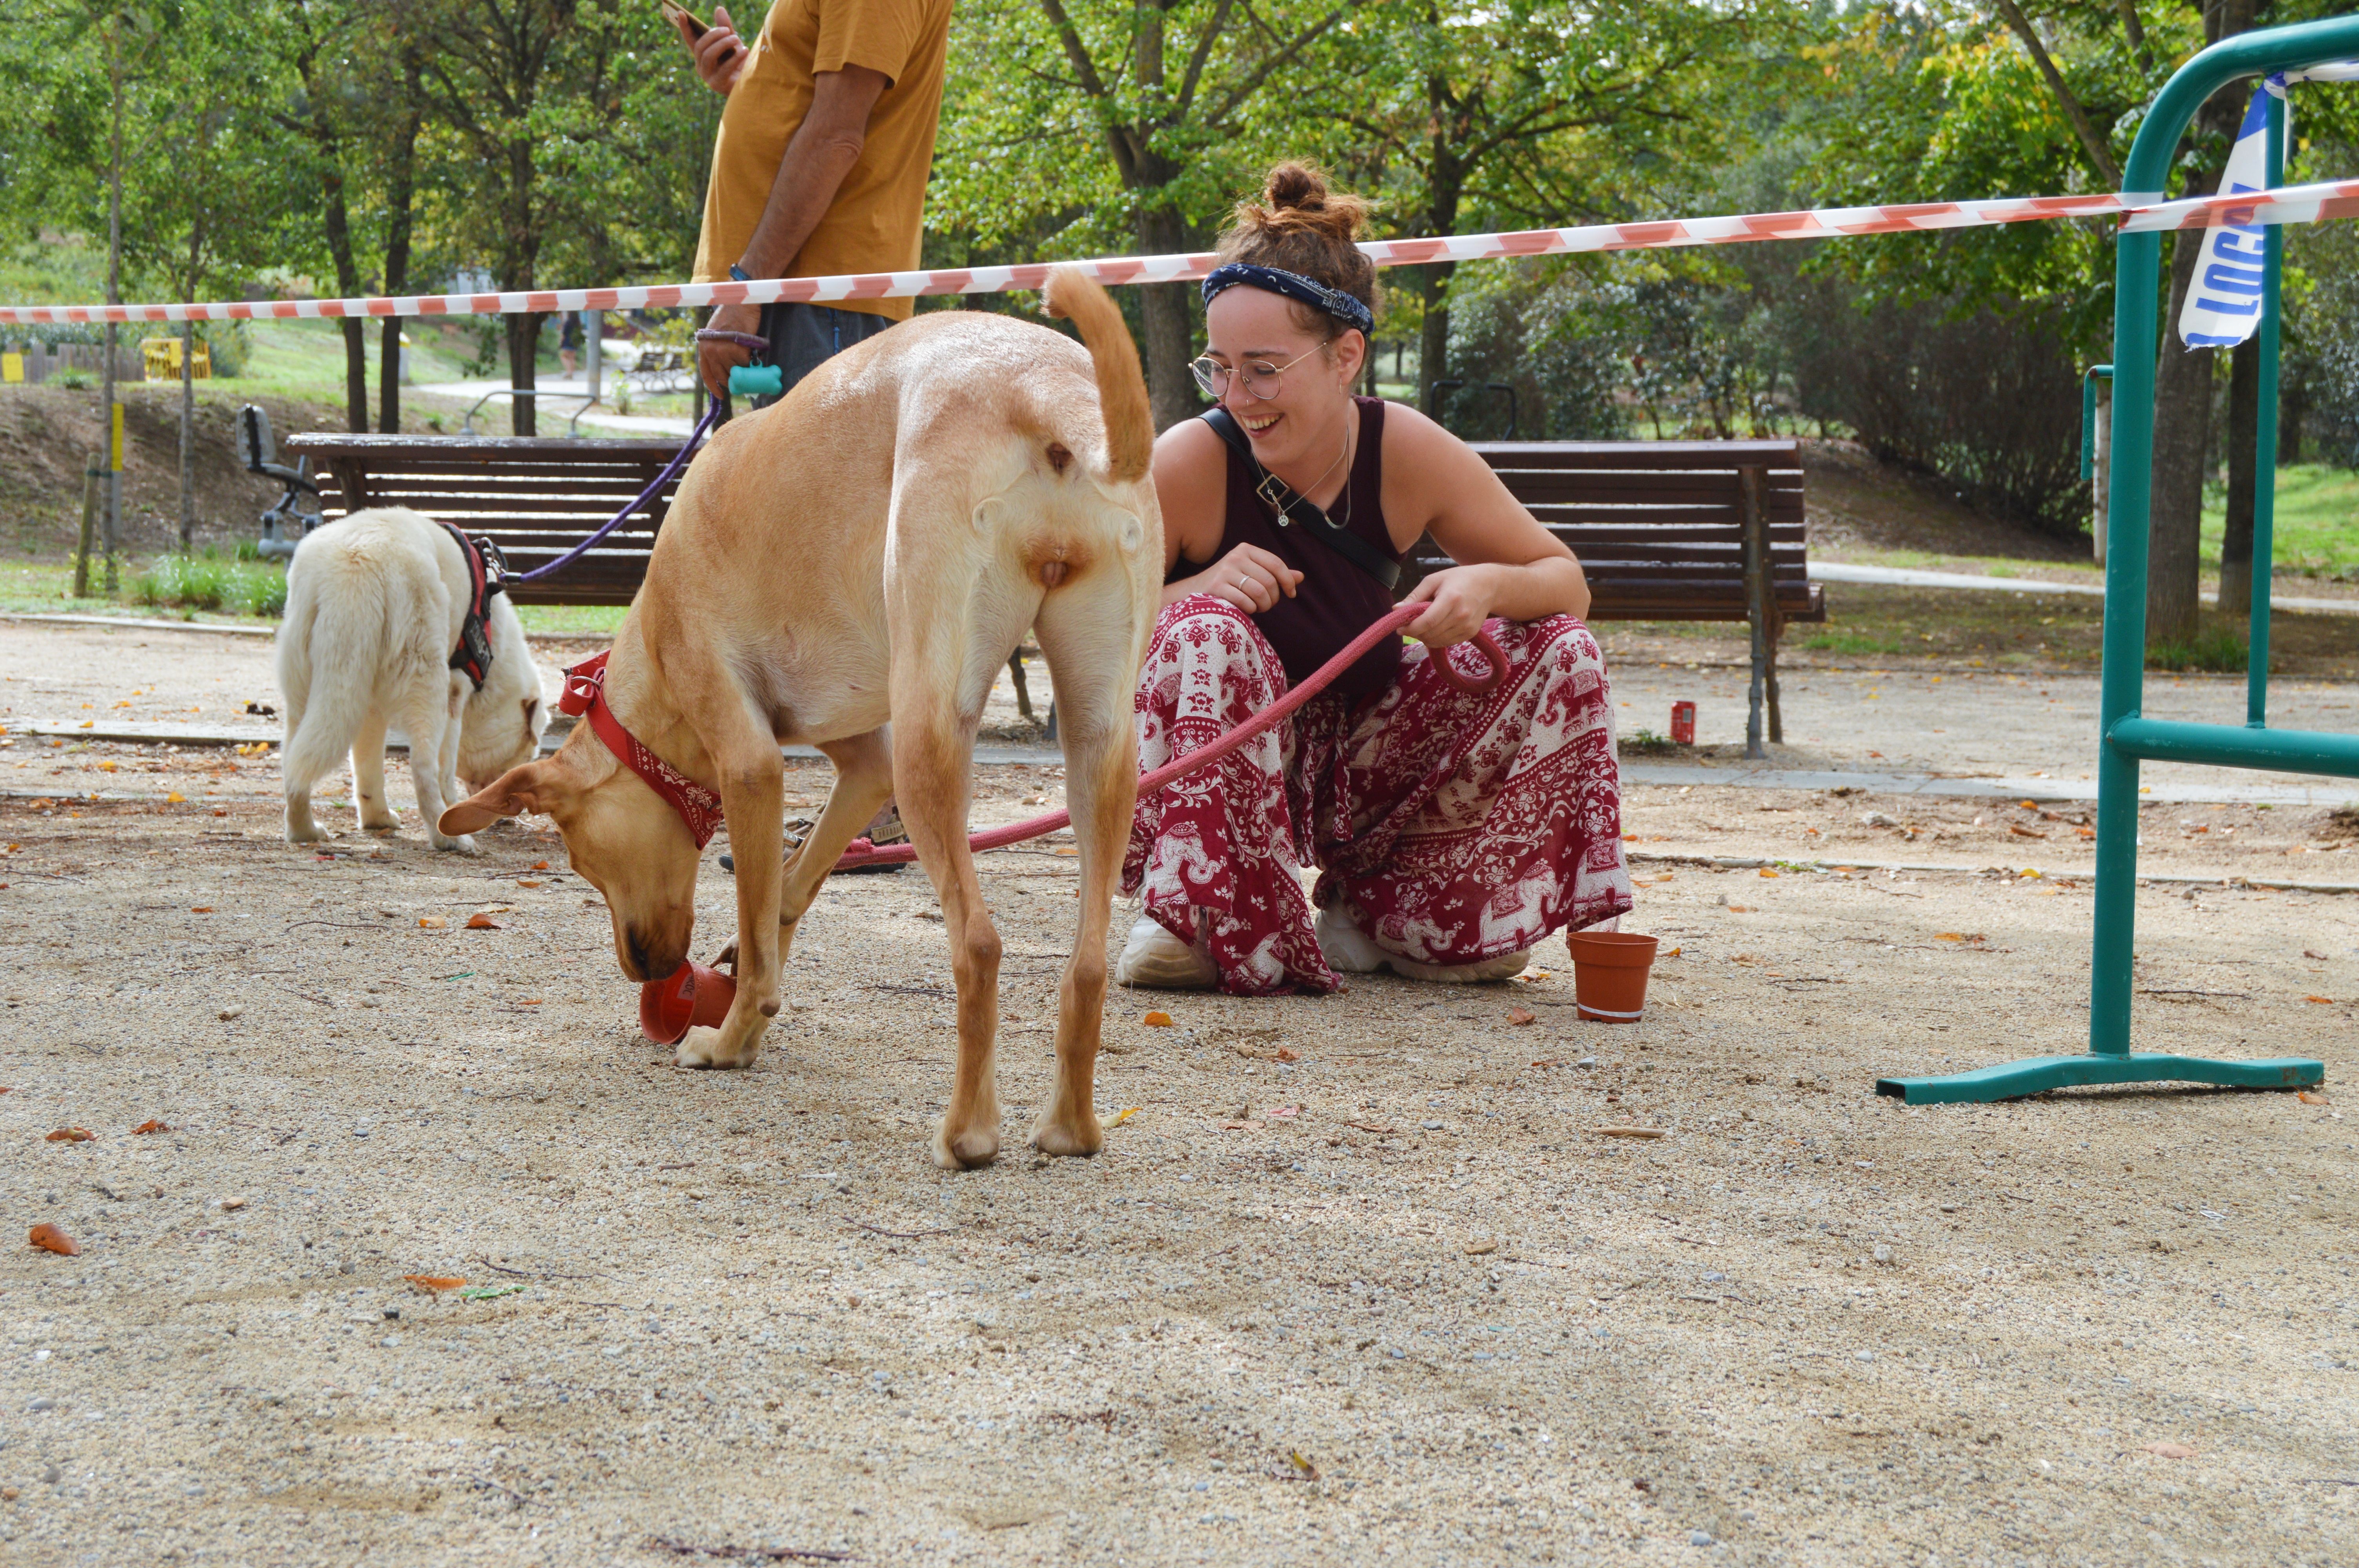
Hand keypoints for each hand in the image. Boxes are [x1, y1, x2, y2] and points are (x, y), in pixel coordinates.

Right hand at [677, 3, 745, 93]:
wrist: (752, 83)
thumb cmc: (740, 62)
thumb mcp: (733, 42)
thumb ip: (725, 27)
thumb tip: (719, 9)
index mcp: (702, 55)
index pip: (690, 40)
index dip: (684, 27)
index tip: (680, 13)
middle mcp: (701, 66)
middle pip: (700, 46)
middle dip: (713, 35)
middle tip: (728, 30)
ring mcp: (708, 77)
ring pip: (709, 56)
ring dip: (723, 44)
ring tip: (736, 38)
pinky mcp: (718, 85)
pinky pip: (724, 68)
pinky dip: (735, 57)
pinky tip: (744, 51)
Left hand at [698, 301, 760, 397]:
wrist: (740, 304)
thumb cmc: (731, 316)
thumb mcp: (717, 334)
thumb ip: (718, 349)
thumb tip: (730, 370)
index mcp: (704, 347)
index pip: (706, 374)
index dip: (714, 387)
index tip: (722, 395)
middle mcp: (710, 351)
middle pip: (722, 376)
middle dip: (734, 380)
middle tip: (744, 379)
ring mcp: (722, 352)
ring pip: (736, 371)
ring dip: (744, 367)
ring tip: (748, 356)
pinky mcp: (735, 351)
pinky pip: (745, 364)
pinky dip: (751, 361)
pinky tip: (751, 351)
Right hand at [1183, 543, 1302, 614]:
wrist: (1193, 592)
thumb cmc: (1228, 584)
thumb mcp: (1251, 574)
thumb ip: (1274, 574)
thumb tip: (1300, 577)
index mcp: (1246, 550)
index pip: (1276, 564)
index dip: (1288, 580)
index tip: (1291, 594)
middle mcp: (1235, 557)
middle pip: (1269, 581)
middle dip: (1274, 598)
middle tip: (1267, 605)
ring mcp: (1225, 571)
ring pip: (1260, 592)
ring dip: (1264, 606)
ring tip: (1258, 608)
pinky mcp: (1217, 587)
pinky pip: (1246, 602)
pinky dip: (1250, 609)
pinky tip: (1246, 609)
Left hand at [1400, 564, 1495, 647]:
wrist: (1489, 585)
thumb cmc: (1458, 579)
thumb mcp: (1434, 580)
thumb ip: (1415, 596)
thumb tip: (1396, 610)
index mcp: (1451, 598)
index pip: (1427, 622)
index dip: (1410, 628)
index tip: (1400, 627)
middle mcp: (1461, 615)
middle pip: (1430, 634)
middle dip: (1414, 633)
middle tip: (1408, 626)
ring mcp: (1467, 626)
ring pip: (1436, 641)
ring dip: (1424, 637)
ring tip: (1421, 625)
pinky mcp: (1470, 633)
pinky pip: (1446, 643)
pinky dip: (1435, 639)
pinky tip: (1434, 628)